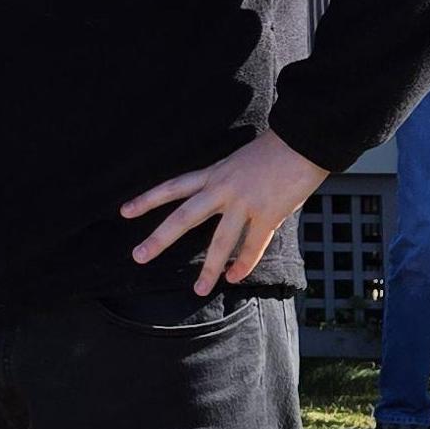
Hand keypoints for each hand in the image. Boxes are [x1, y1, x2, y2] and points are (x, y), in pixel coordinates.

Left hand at [121, 129, 328, 296]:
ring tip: (198, 290)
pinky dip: (244, 264)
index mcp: (214, 173)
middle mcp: (223, 188)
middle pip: (184, 217)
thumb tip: (224, 202)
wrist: (304, 138)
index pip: (173, 187)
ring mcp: (245, 202)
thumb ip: (228, 181)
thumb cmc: (276, 148)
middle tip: (138, 256)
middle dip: (159, 238)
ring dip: (208, 268)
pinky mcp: (269, 213)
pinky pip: (253, 246)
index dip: (148, 199)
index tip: (125, 212)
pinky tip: (234, 278)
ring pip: (220, 241)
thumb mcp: (240, 161)